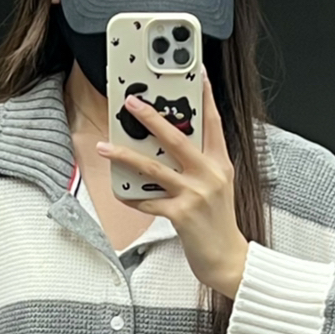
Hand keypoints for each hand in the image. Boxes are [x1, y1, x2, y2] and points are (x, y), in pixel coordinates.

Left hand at [98, 87, 249, 301]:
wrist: (228, 260)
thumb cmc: (219, 223)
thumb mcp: (217, 186)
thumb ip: (199, 165)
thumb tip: (167, 146)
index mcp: (220, 164)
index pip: (213, 123)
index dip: (205, 96)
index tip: (197, 73)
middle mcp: (210, 175)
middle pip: (177, 138)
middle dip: (151, 118)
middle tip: (131, 102)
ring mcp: (195, 194)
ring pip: (154, 168)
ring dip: (126, 156)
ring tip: (106, 147)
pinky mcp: (181, 215)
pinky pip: (148, 200)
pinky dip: (131, 195)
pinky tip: (118, 189)